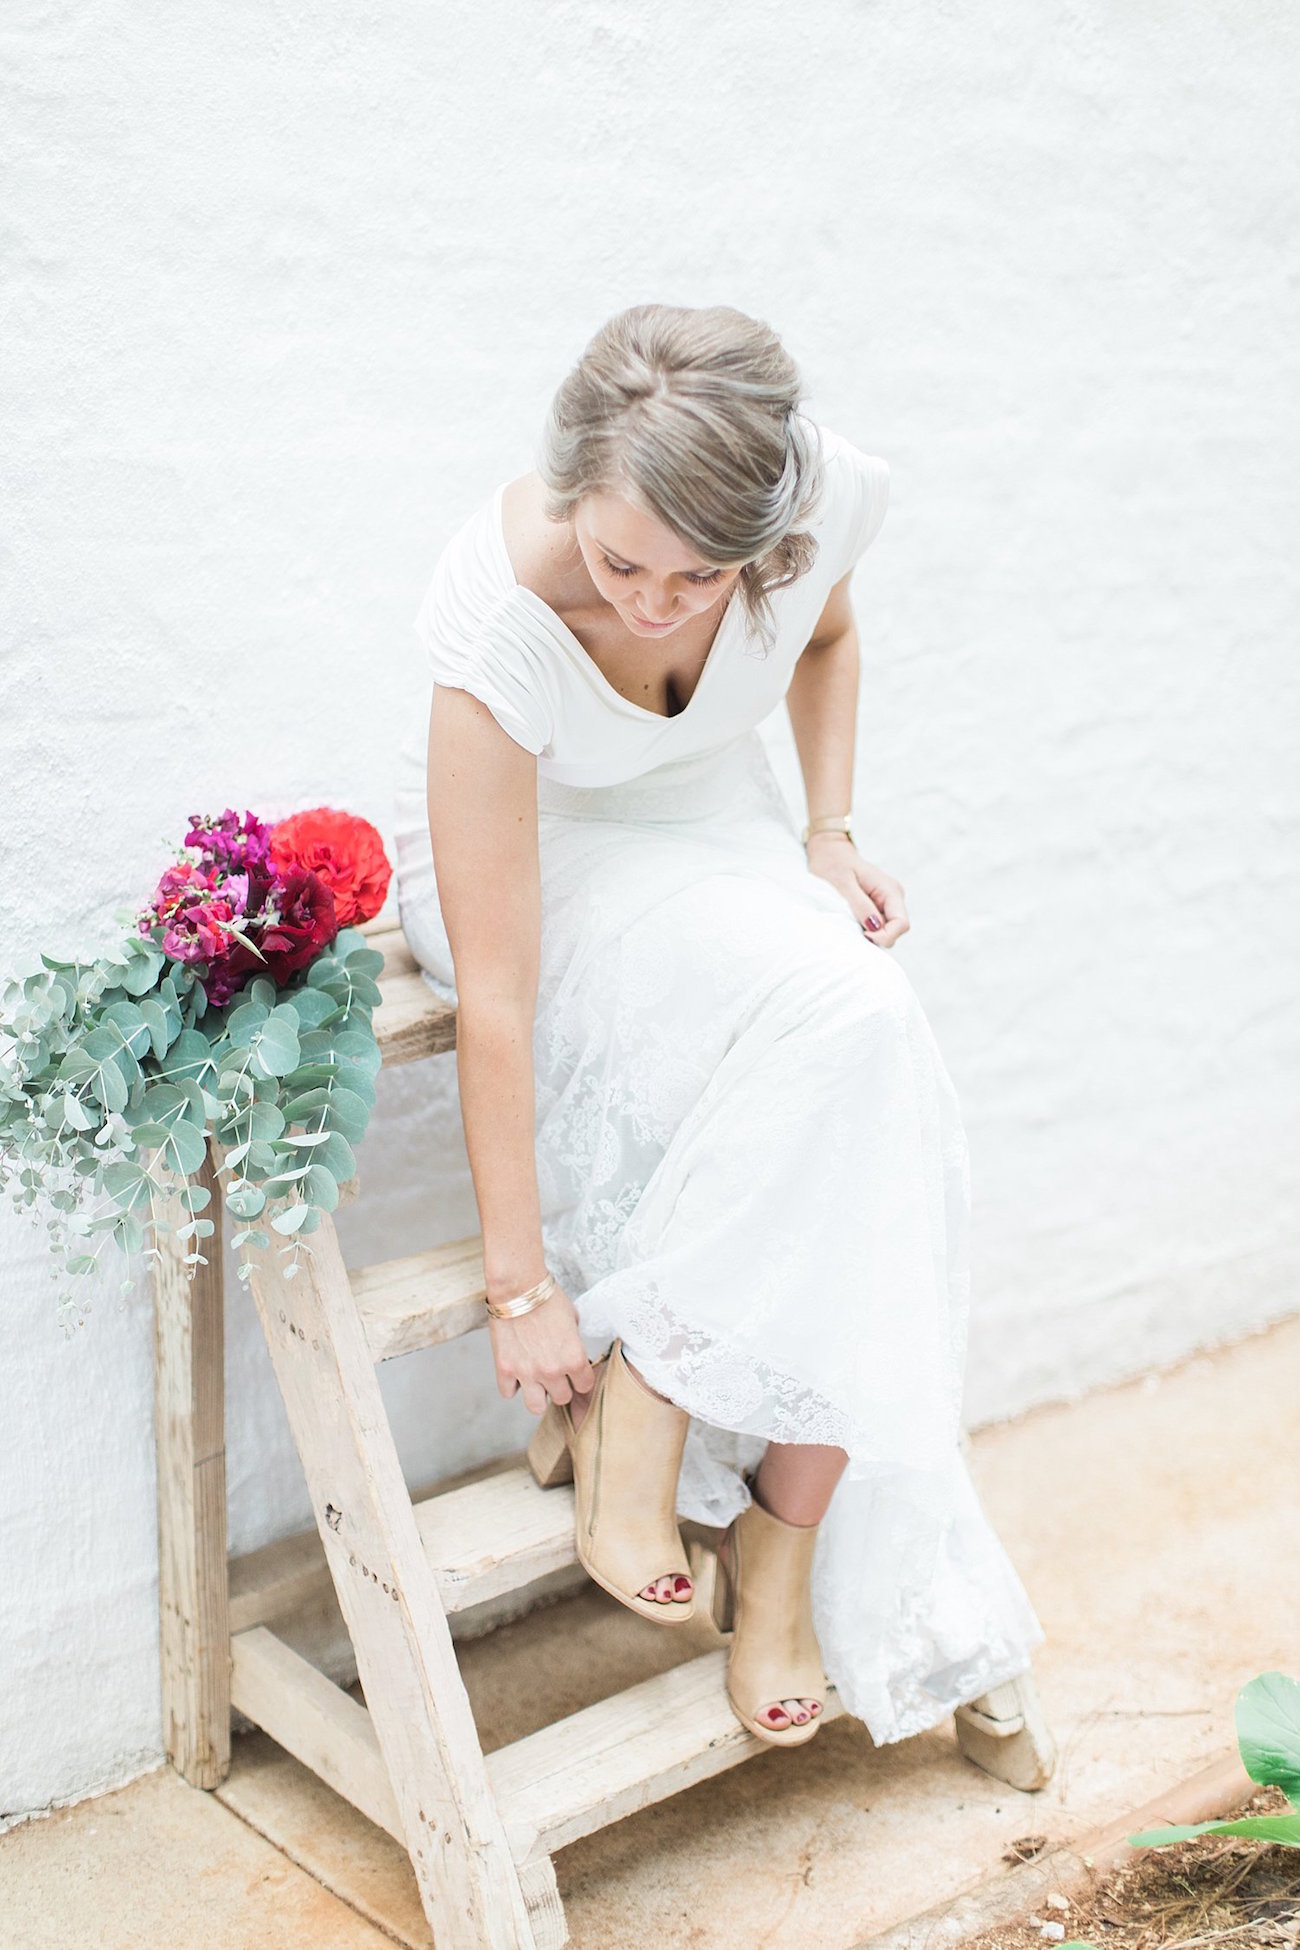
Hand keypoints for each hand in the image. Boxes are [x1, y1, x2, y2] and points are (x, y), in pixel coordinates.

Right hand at [489, 1281, 595, 1415]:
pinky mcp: (505, 1369)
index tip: (575, 1373)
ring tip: (536, 1382)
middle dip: (560, 1386)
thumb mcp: (573, 1319)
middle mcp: (552, 1370)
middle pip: (563, 1398)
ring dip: (538, 1395)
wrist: (518, 1287)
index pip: (585, 1386)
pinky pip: (508, 1393)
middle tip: (554, 1373)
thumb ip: (574, 1341)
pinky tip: (515, 1372)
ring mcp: (527, 1372)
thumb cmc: (547, 1298)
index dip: (580, 1378)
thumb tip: (571, 1350)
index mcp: (574, 1358)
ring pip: (536, 1407)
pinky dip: (512, 1385)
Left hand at [805, 835, 909, 947]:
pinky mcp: (877, 906)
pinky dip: (866, 928)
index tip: (863, 935)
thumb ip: (860, 905)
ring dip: (871, 933)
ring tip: (850, 922)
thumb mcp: (843, 884)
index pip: (901, 923)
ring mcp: (886, 902)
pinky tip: (852, 920)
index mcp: (890, 890)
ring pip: (887, 930)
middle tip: (854, 930)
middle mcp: (893, 897)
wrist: (829, 853)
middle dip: (878, 936)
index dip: (885, 936)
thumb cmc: (834, 864)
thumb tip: (875, 927)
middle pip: (896, 930)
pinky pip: (878, 925)